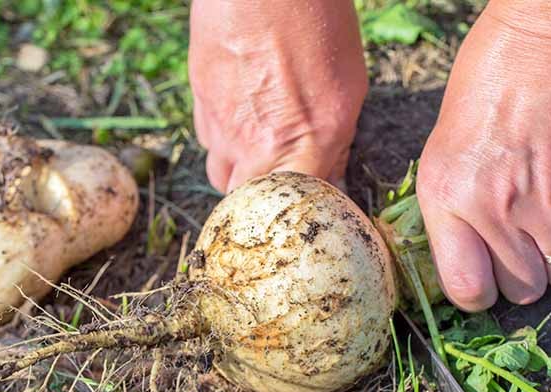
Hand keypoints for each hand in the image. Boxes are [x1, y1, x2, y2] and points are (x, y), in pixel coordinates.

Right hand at [189, 0, 367, 192]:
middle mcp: (259, 146)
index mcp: (306, 145)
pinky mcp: (200, 103)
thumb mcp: (349, 85)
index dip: (300, 212)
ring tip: (259, 149)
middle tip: (279, 183)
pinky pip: (209, 141)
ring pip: (222, 175)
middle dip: (262, 201)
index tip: (308, 208)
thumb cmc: (316, 21)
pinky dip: (224, 140)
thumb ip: (337, 142)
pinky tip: (241, 115)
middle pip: (247, 204)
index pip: (295, 210)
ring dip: (240, 172)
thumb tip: (332, 175)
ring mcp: (224, 127)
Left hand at [416, 0, 550, 310]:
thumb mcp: (439, 148)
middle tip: (518, 248)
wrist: (544, 41)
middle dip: (519, 276)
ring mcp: (550, 203)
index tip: (483, 279)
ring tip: (548, 226)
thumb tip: (462, 254)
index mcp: (447, 197)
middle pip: (520, 290)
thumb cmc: (484, 86)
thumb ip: (449, 208)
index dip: (476, 293)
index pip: (465, 289)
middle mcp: (496, 209)